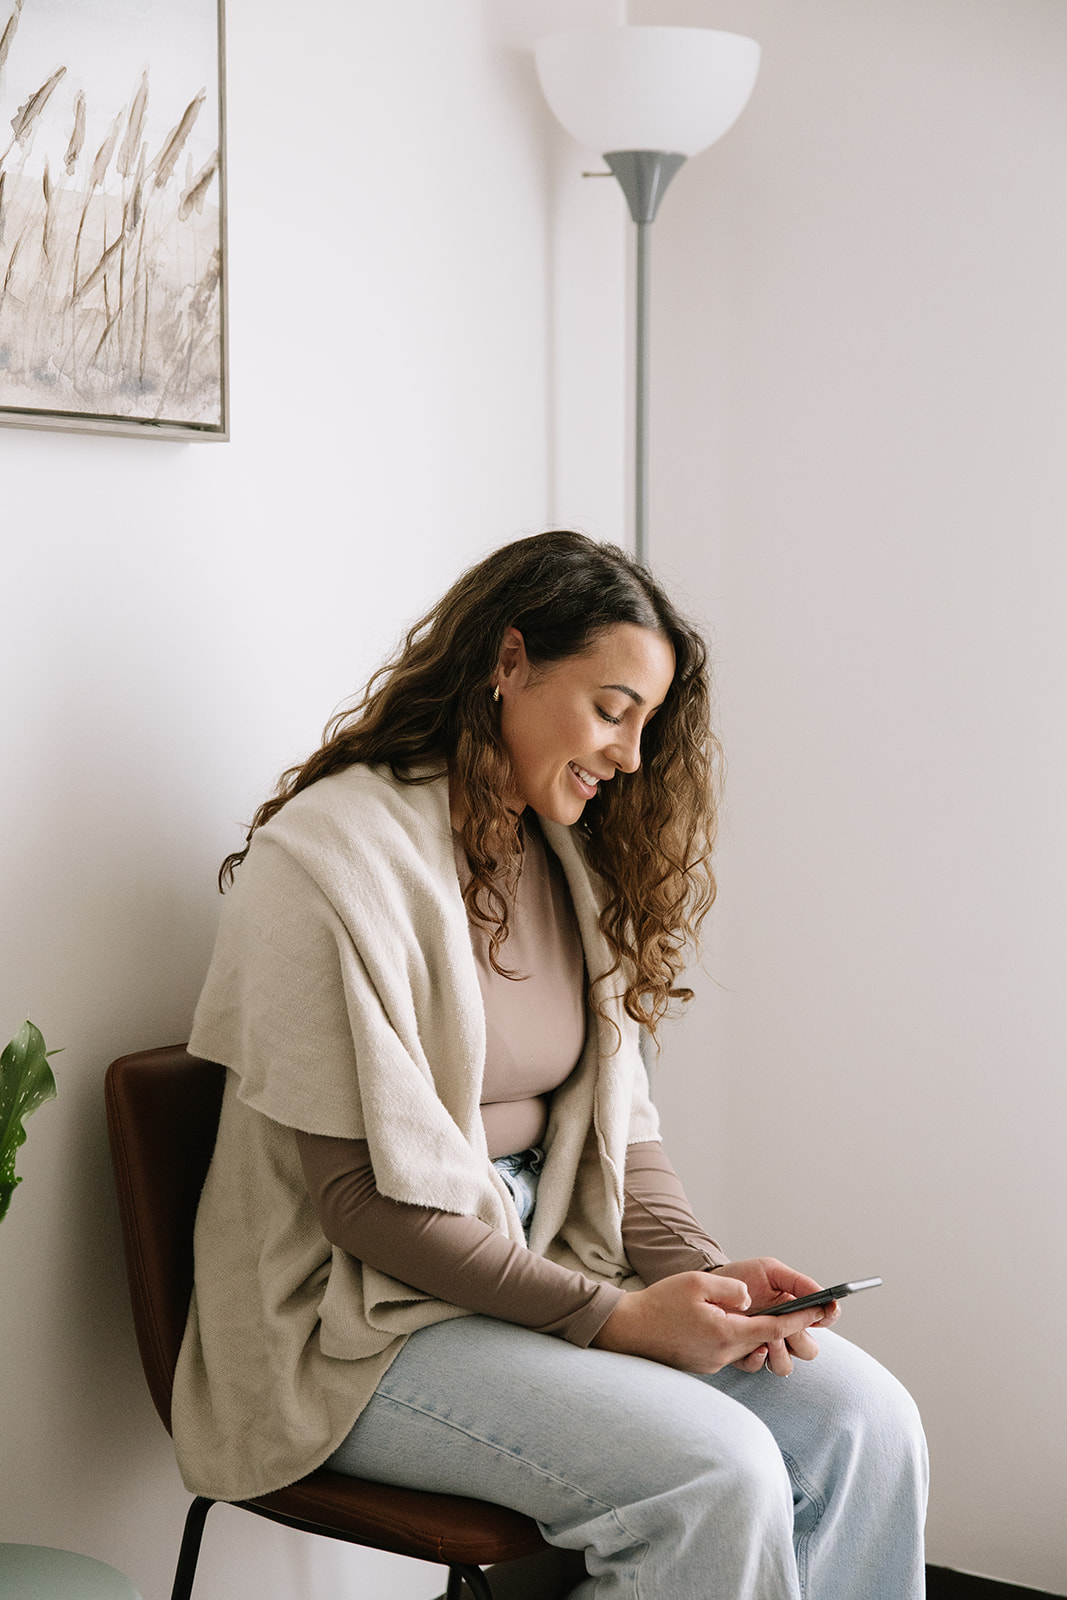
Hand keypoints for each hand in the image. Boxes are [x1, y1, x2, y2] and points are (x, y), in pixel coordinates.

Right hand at [590, 1267, 829, 1375]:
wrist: (628, 1330)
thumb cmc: (661, 1303)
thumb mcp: (697, 1283)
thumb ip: (730, 1290)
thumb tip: (749, 1299)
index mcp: (727, 1333)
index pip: (775, 1330)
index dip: (800, 1320)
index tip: (821, 1311)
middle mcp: (725, 1354)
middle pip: (766, 1343)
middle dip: (784, 1329)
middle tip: (801, 1312)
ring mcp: (715, 1363)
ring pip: (748, 1347)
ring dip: (757, 1333)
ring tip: (759, 1315)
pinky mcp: (705, 1365)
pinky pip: (730, 1351)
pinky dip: (736, 1338)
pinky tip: (724, 1323)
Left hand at [711, 1258, 839, 1374]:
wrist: (714, 1284)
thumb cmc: (744, 1276)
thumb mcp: (771, 1271)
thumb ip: (798, 1282)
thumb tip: (823, 1295)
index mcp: (796, 1311)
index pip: (824, 1319)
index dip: (829, 1316)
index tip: (825, 1309)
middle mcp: (785, 1332)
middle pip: (809, 1350)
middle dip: (800, 1339)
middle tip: (787, 1327)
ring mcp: (766, 1345)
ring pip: (786, 1366)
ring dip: (781, 1353)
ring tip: (769, 1337)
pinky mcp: (746, 1354)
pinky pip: (759, 1367)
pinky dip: (759, 1359)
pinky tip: (756, 1346)